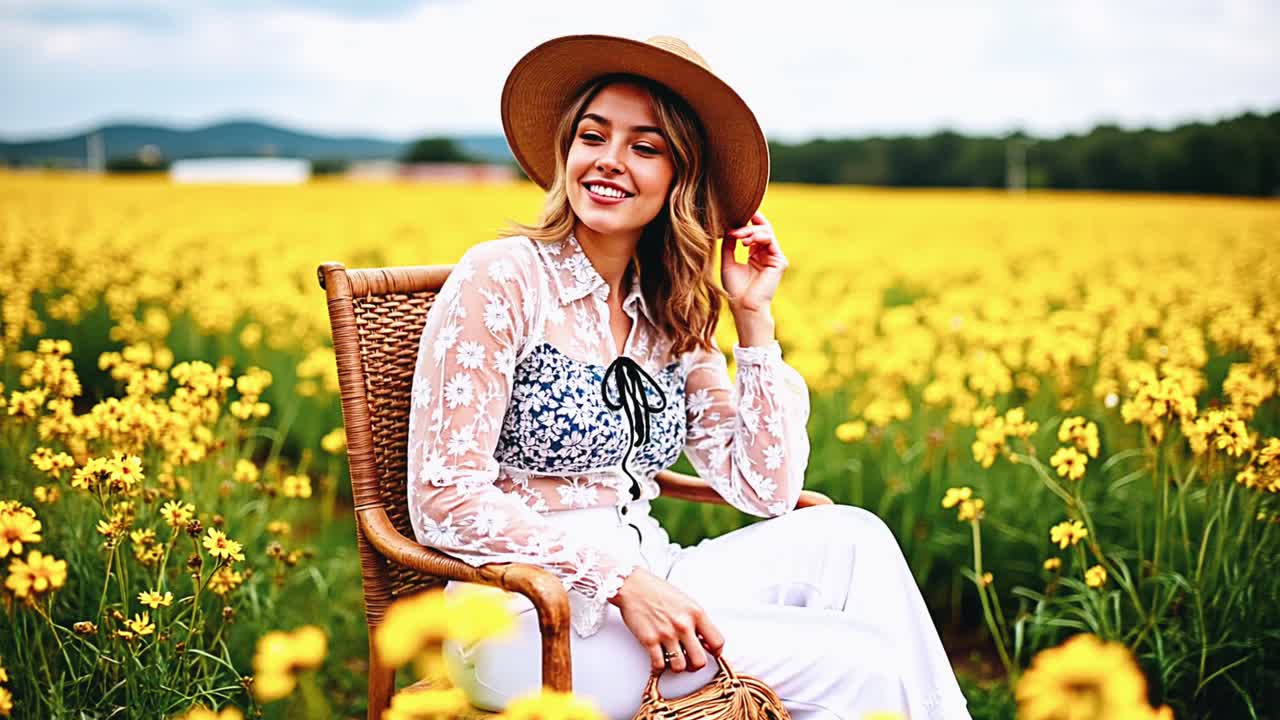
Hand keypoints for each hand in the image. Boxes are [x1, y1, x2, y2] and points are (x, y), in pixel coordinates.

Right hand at [610, 567, 725, 673]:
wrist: (633, 586)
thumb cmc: (657, 591)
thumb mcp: (685, 601)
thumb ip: (696, 619)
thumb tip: (704, 639)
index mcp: (696, 613)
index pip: (718, 642)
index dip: (716, 652)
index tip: (711, 654)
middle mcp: (683, 625)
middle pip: (700, 661)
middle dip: (695, 665)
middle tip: (690, 661)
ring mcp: (667, 634)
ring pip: (680, 667)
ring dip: (677, 666)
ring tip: (673, 660)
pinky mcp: (649, 640)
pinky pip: (659, 665)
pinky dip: (658, 668)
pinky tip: (658, 662)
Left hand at [721, 210, 788, 313]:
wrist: (744, 306)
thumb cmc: (735, 289)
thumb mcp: (728, 261)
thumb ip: (730, 244)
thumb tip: (729, 228)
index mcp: (755, 255)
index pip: (755, 232)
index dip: (748, 221)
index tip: (735, 212)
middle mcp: (766, 255)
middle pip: (761, 230)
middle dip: (747, 226)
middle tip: (733, 229)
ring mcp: (774, 258)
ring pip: (766, 233)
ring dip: (751, 231)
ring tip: (738, 236)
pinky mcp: (780, 261)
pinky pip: (770, 241)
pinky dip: (758, 237)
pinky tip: (745, 241)